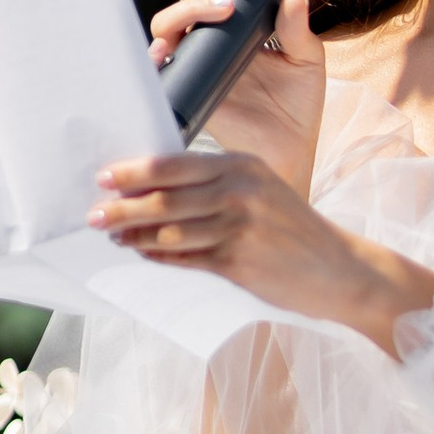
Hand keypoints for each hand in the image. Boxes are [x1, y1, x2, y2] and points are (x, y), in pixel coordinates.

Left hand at [90, 142, 433, 350]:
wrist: (339, 269)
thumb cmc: (292, 230)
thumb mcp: (261, 191)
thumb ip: (217, 185)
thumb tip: (154, 191)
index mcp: (242, 166)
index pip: (175, 164)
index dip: (134, 171)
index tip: (104, 177)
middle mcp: (240, 191)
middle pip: (165, 197)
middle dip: (122, 207)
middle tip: (93, 214)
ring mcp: (240, 227)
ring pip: (170, 230)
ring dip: (134, 235)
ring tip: (114, 237)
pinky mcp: (240, 262)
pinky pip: (186, 259)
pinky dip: (160, 256)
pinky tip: (144, 254)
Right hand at [149, 0, 323, 186]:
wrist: (290, 149)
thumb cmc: (296, 104)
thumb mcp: (308, 60)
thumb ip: (299, 28)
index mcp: (238, 17)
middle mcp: (210, 32)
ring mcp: (195, 56)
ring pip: (169, 17)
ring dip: (195, 4)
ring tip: (228, 8)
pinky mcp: (186, 84)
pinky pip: (158, 64)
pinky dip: (160, 51)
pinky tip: (175, 47)